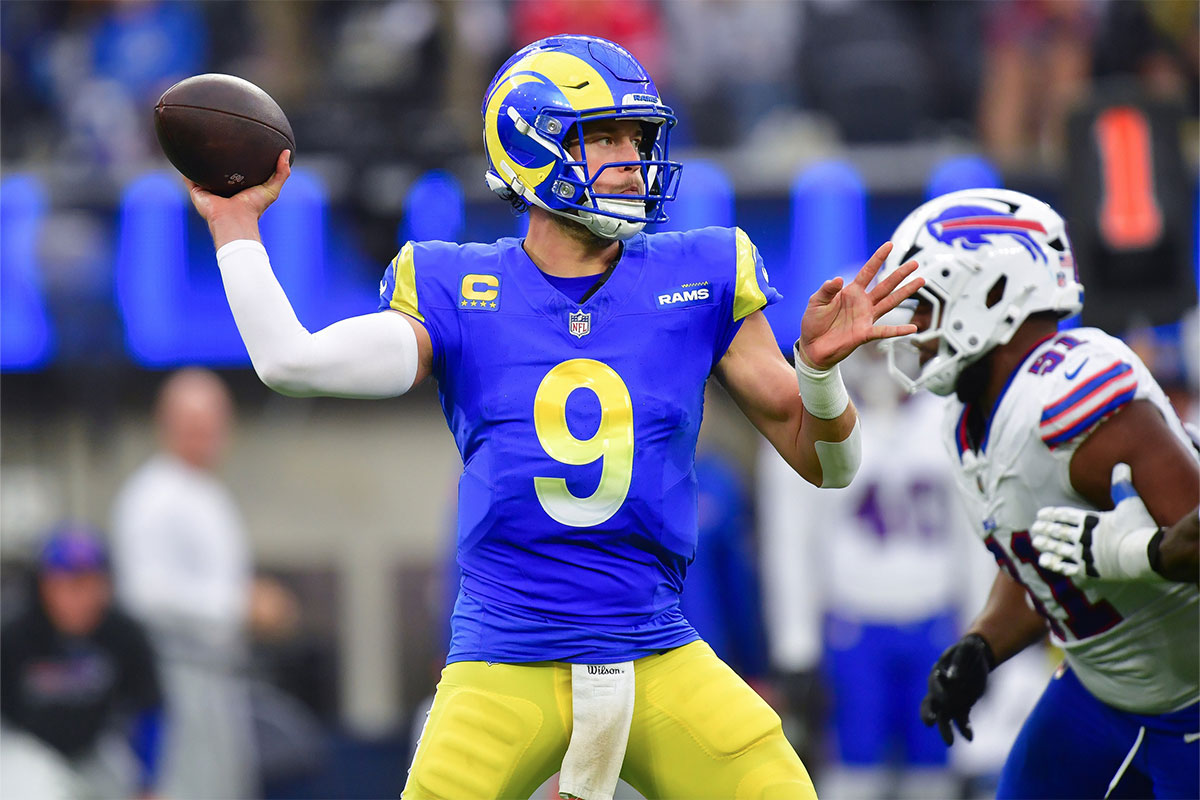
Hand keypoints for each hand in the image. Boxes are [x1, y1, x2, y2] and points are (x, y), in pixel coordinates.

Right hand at [185, 150, 290, 247]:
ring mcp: (208, 189)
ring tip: (194, 142)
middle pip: (217, 169)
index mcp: (238, 186)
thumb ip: (281, 172)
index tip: (239, 141)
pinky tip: (180, 151)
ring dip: (197, 160)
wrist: (234, 218)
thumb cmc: (254, 206)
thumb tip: (287, 152)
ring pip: (200, 171)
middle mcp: (222, 187)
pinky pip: (187, 177)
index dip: (238, 157)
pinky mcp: (196, 191)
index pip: (237, 169)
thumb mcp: (271, 189)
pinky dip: (184, 166)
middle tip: (215, 137)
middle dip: (215, 156)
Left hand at [796, 242, 922, 369]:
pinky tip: (913, 328)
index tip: (889, 245)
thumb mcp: (816, 302)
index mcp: (851, 292)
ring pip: (890, 302)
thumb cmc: (814, 323)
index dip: (878, 258)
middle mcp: (862, 303)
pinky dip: (899, 330)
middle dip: (900, 274)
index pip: (867, 272)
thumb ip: (826, 289)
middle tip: (914, 263)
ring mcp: (866, 318)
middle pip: (885, 285)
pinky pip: (885, 331)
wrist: (812, 346)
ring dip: (905, 292)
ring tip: (920, 281)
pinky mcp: (865, 334)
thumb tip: (838, 279)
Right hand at [920, 633, 993, 745]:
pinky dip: (964, 729)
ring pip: (943, 717)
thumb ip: (960, 659)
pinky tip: (970, 737)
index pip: (935, 683)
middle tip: (929, 723)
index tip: (943, 697)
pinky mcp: (962, 706)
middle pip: (930, 703)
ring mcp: (950, 699)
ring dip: (945, 729)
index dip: (938, 689)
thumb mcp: (967, 648)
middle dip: (928, 713)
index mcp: (939, 672)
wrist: (977, 657)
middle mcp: (941, 689)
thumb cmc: (969, 650)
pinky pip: (961, 720)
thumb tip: (953, 677)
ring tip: (949, 743)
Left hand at [1032, 463, 1159, 580]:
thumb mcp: (1130, 503)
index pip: (1065, 516)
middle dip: (1046, 529)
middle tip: (1034, 528)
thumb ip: (1122, 486)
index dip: (1052, 515)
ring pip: (1060, 549)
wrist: (1147, 556)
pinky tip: (1045, 561)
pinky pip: (1067, 567)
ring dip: (1047, 545)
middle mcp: (1084, 537)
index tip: (1040, 514)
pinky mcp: (1090, 571)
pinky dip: (1055, 564)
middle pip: (1060, 532)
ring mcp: (1085, 555)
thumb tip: (1121, 465)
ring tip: (1036, 542)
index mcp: (1090, 521)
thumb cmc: (1139, 528)